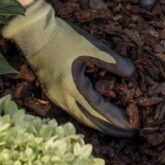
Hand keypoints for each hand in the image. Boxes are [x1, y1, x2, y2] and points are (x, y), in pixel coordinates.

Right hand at [1, 0, 135, 136]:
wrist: (33, 31)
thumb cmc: (62, 36)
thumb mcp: (90, 46)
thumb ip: (111, 61)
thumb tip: (131, 73)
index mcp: (72, 86)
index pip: (98, 109)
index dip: (115, 119)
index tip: (132, 126)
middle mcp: (62, 96)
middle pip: (89, 119)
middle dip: (109, 128)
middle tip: (129, 134)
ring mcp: (54, 96)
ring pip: (79, 117)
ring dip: (97, 124)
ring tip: (115, 129)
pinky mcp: (51, 91)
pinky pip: (71, 110)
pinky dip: (86, 115)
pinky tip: (94, 115)